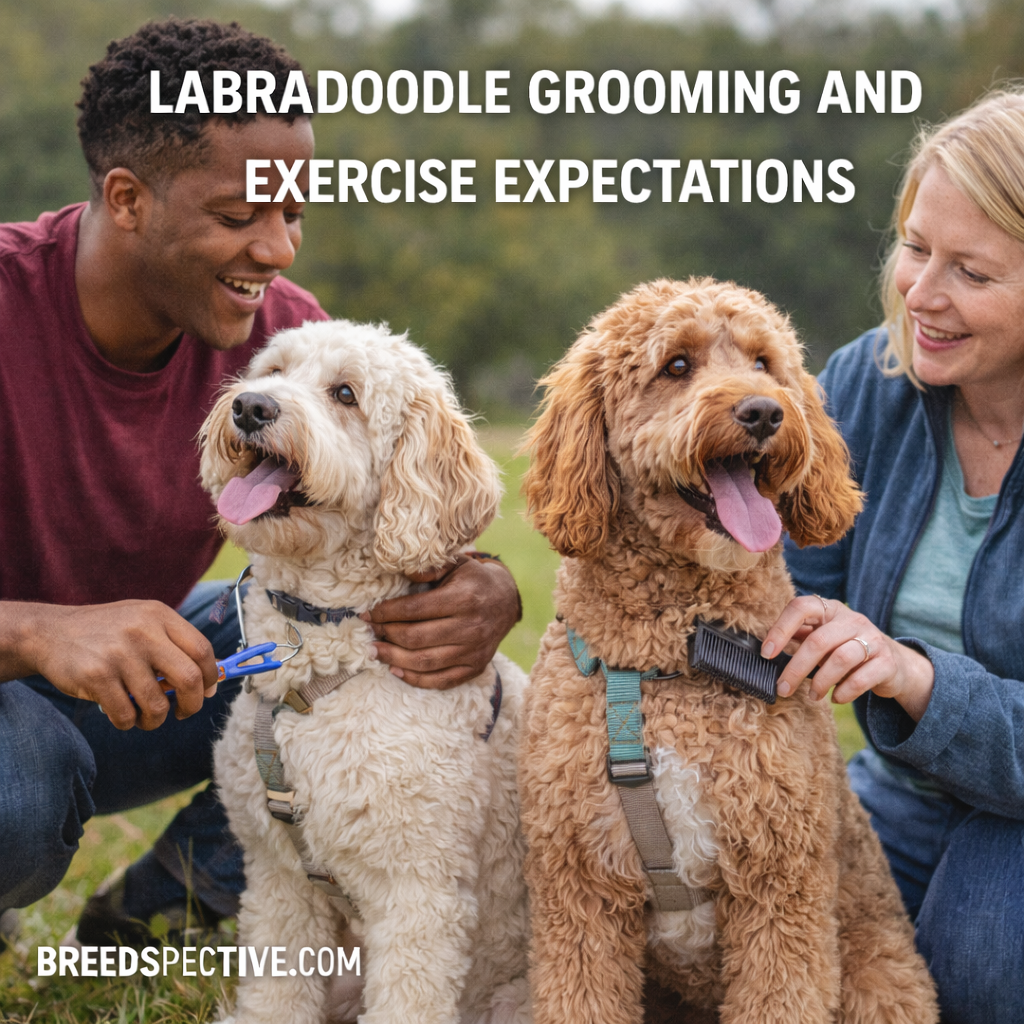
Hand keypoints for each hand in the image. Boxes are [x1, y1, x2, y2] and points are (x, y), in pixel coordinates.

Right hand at [3, 600, 217, 729]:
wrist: (49, 632)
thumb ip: (175, 647)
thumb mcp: (143, 623)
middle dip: (192, 704)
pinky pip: (126, 714)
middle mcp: (143, 631)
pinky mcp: (96, 676)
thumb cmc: (106, 633)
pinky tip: (122, 714)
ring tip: (146, 716)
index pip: (202, 650)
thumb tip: (209, 686)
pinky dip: (128, 722)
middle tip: (183, 711)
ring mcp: (119, 653)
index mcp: (159, 615)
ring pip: (156, 703)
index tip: (206, 692)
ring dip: (155, 719)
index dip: (210, 677)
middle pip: (188, 678)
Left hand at [362, 555, 519, 689]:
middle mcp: (470, 627)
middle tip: (370, 632)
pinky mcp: (476, 667)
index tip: (369, 613)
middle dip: (387, 635)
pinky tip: (396, 670)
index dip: (387, 613)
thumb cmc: (473, 580)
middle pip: (416, 638)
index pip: (415, 609)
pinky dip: (415, 679)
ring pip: (425, 662)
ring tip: (376, 651)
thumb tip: (401, 574)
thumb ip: (428, 568)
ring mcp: (474, 651)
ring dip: (394, 659)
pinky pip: (441, 681)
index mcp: (463, 598)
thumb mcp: (455, 563)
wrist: (506, 600)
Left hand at [761, 595, 934, 720]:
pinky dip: (844, 691)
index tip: (766, 653)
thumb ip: (799, 637)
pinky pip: (862, 678)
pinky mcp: (887, 662)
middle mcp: (853, 620)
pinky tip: (836, 698)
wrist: (893, 664)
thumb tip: (766, 647)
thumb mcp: (823, 638)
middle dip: (796, 668)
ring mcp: (873, 639)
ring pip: (841, 659)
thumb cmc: (845, 650)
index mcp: (830, 609)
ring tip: (813, 696)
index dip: (781, 629)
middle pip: (818, 641)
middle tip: (783, 688)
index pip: (801, 607)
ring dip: (820, 682)